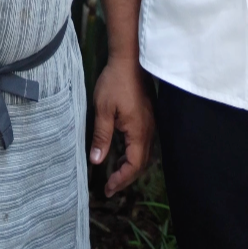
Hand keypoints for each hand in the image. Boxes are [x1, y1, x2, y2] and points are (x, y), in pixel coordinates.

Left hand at [89, 55, 154, 196]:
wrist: (130, 59)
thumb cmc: (115, 82)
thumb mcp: (103, 109)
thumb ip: (101, 136)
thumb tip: (96, 160)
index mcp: (138, 131)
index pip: (134, 165)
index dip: (121, 179)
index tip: (108, 188)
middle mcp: (148, 130)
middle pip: (141, 162)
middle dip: (126, 177)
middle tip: (110, 187)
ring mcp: (151, 122)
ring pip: (144, 153)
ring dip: (131, 166)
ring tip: (116, 173)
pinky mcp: (149, 115)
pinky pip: (144, 142)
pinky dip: (134, 153)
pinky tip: (123, 151)